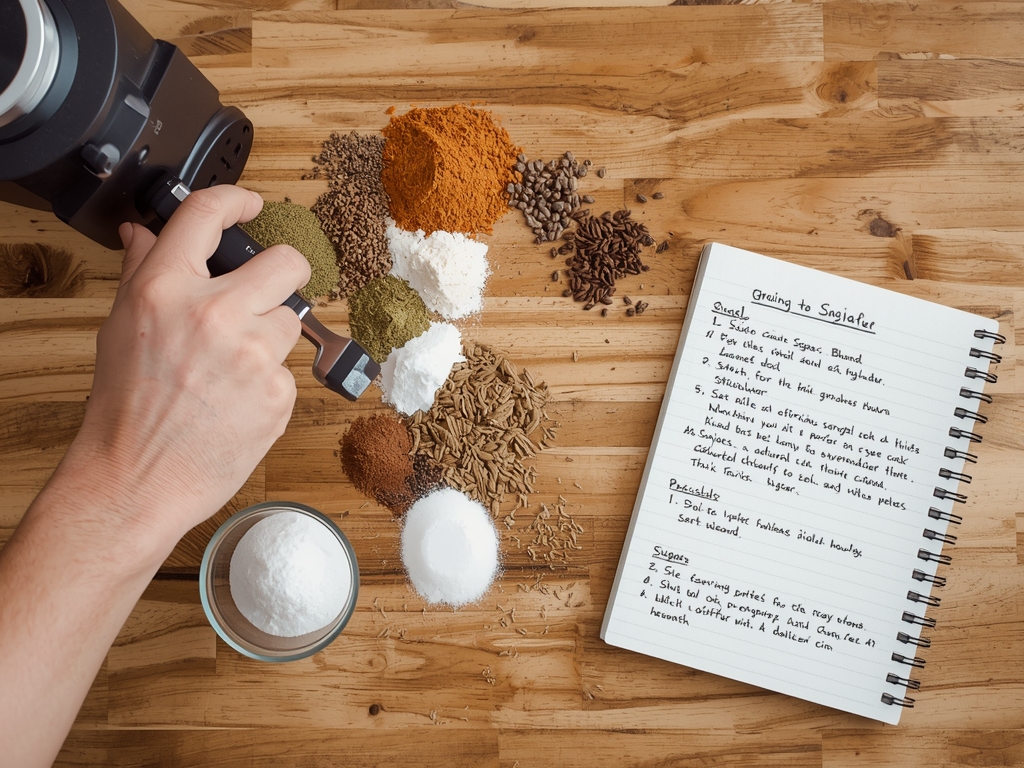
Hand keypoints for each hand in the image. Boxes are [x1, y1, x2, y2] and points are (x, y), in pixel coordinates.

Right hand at [53, 185, 310, 551]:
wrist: (137, 476)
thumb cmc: (125, 408)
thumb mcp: (121, 326)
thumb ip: (143, 272)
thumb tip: (145, 233)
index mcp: (165, 289)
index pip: (206, 214)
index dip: (236, 199)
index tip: (250, 206)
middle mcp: (214, 313)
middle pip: (286, 262)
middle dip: (282, 274)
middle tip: (267, 294)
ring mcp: (252, 353)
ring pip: (290, 319)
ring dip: (270, 337)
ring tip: (233, 368)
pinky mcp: (278, 392)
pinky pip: (288, 369)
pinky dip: (269, 382)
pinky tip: (237, 400)